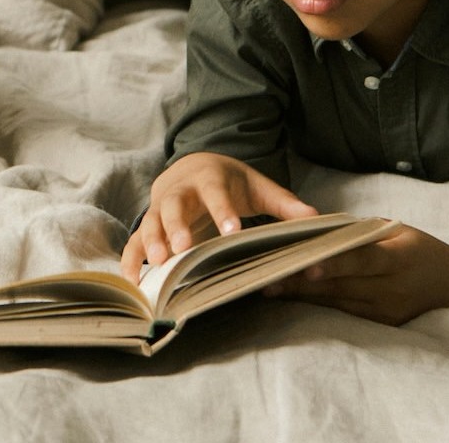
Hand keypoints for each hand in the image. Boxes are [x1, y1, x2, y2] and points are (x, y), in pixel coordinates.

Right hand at [121, 152, 318, 282]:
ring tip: (159, 265)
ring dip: (152, 243)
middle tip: (184, 249)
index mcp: (208, 179)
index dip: (222, 212)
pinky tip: (134, 281)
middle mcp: (179, 191)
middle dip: (177, 227)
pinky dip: (131, 261)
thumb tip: (317, 220)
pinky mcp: (149, 225)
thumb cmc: (230, 183)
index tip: (232, 232)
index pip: (214, 193)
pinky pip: (133, 243)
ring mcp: (159, 208)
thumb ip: (285, 204)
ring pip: (150, 223)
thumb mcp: (258, 187)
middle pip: (173, 206)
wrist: (193, 166)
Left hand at [260, 225, 448, 324]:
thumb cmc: (419, 246)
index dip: (334, 263)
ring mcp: (385, 311)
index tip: (305, 265)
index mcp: (398, 257)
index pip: (361, 260)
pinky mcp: (380, 324)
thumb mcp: (395, 229)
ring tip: (265, 285)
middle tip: (263, 275)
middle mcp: (391, 288)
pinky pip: (342, 311)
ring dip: (300, 294)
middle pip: (340, 285)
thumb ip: (359, 232)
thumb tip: (315, 228)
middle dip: (300, 281)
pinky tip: (289, 296)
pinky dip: (316, 303)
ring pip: (335, 301)